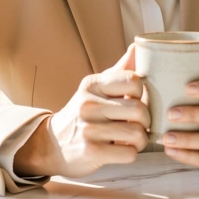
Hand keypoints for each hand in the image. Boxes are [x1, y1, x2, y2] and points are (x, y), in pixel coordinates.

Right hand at [14, 44, 149, 178]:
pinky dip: (131, 153)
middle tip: (140, 124)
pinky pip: (129, 153)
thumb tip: (139, 45)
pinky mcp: (91, 152)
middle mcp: (88, 104)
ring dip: (141, 139)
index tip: (136, 101)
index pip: (134, 81)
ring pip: (137, 133)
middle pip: (139, 109)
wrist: (52, 144)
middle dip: (146, 120)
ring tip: (133, 138)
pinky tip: (123, 149)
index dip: (143, 93)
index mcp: (93, 84)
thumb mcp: (96, 89)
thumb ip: (120, 70)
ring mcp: (89, 129)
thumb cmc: (83, 114)